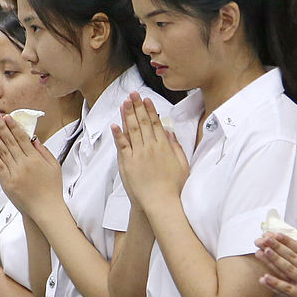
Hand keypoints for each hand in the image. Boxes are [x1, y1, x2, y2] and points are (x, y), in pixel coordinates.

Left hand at [0, 112, 63, 214]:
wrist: (46, 209)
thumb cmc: (52, 189)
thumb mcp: (54, 167)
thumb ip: (44, 152)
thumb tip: (34, 139)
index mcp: (35, 159)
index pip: (22, 138)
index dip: (13, 126)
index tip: (7, 117)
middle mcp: (24, 164)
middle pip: (10, 142)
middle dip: (2, 127)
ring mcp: (14, 174)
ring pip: (2, 152)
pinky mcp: (7, 183)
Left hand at [112, 93, 188, 209]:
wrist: (161, 203)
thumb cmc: (173, 187)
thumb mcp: (182, 165)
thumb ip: (176, 147)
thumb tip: (169, 132)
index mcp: (164, 147)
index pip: (155, 123)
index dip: (150, 110)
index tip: (146, 100)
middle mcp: (150, 148)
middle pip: (142, 123)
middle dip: (137, 107)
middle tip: (133, 94)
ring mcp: (138, 155)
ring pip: (131, 130)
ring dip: (127, 115)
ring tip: (124, 103)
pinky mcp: (128, 164)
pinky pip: (122, 146)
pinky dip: (118, 135)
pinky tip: (114, 124)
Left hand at [255, 231, 296, 296]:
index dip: (287, 241)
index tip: (276, 234)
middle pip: (291, 257)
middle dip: (276, 246)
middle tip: (263, 239)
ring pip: (287, 270)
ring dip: (273, 260)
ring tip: (261, 252)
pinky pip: (286, 289)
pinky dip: (275, 284)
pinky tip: (264, 278)